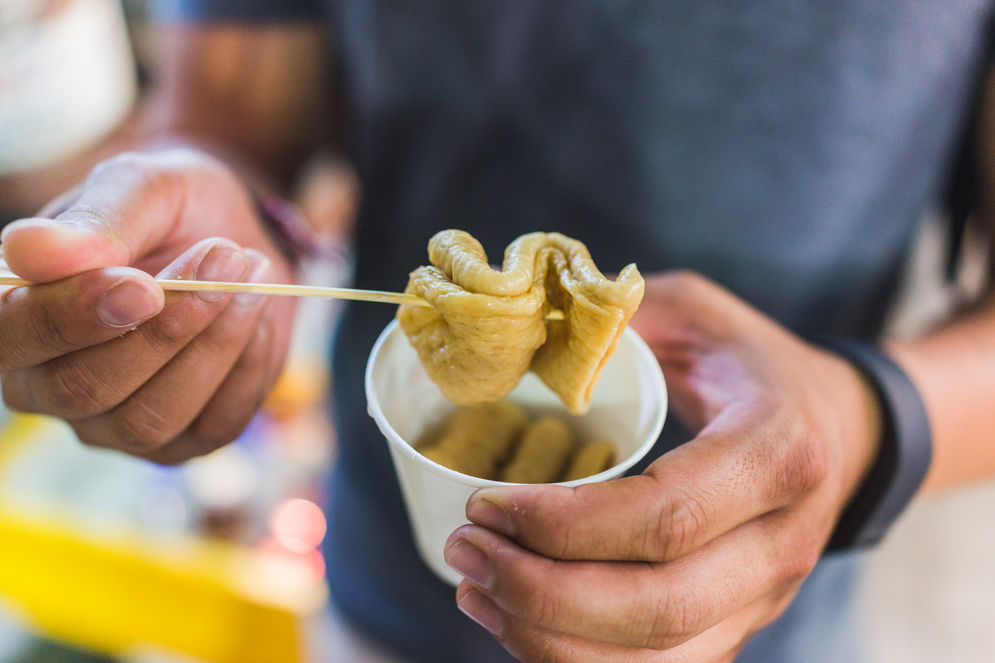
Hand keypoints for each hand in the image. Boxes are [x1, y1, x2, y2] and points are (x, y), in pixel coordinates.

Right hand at [0, 148, 295, 462]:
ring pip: (150, 419)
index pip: (15, 335)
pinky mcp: (182, 443)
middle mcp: (49, 384)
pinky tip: (255, 314)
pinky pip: (216, 425)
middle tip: (225, 255)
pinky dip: (248, 364)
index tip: (142, 284)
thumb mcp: (144, 187)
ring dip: (214, 344)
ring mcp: (114, 424)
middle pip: (85, 388)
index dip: (75, 316)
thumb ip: (94, 220)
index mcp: (17, 314)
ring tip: (250, 272)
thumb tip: (27, 248)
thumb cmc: (175, 210)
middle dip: (167, 326)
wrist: (240, 239)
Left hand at [444, 272, 881, 661]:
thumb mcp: (692, 311)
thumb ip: (614, 315)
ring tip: (472, 587)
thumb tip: (517, 332)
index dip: (565, 525)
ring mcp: (765, 596)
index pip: (666, 517)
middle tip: (465, 549)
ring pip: (654, 655)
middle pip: (656, 605)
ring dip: (545, 636)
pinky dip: (573, 657)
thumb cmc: (751, 363)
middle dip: (540, 591)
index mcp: (776, 453)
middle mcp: (781, 541)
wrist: (838, 425)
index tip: (487, 505)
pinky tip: (514, 619)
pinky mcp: (739, 624)